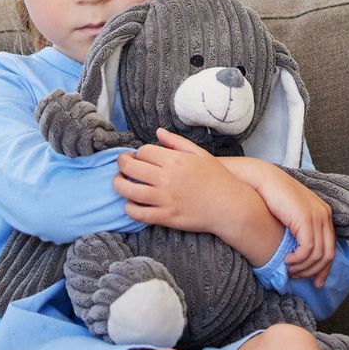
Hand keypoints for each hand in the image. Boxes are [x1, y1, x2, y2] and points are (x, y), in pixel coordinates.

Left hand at [113, 128, 252, 237]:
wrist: (229, 205)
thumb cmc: (216, 178)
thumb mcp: (199, 154)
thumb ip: (177, 142)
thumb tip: (158, 132)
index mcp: (175, 160)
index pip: (143, 152)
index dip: (138, 153)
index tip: (138, 156)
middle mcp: (167, 179)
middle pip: (131, 168)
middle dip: (121, 164)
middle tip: (121, 164)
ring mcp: (165, 199)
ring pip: (129, 191)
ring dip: (119, 184)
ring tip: (120, 182)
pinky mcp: (165, 217)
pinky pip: (138, 213)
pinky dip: (129, 208)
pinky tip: (131, 203)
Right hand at [221, 154, 335, 287]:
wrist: (263, 181)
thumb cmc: (272, 199)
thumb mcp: (292, 216)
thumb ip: (300, 231)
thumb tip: (300, 254)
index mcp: (323, 214)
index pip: (331, 248)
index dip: (324, 269)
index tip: (316, 283)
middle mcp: (324, 215)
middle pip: (328, 254)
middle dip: (314, 271)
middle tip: (298, 278)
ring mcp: (317, 216)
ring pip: (318, 255)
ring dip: (303, 267)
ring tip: (289, 269)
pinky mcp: (306, 219)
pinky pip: (308, 249)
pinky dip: (298, 260)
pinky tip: (287, 260)